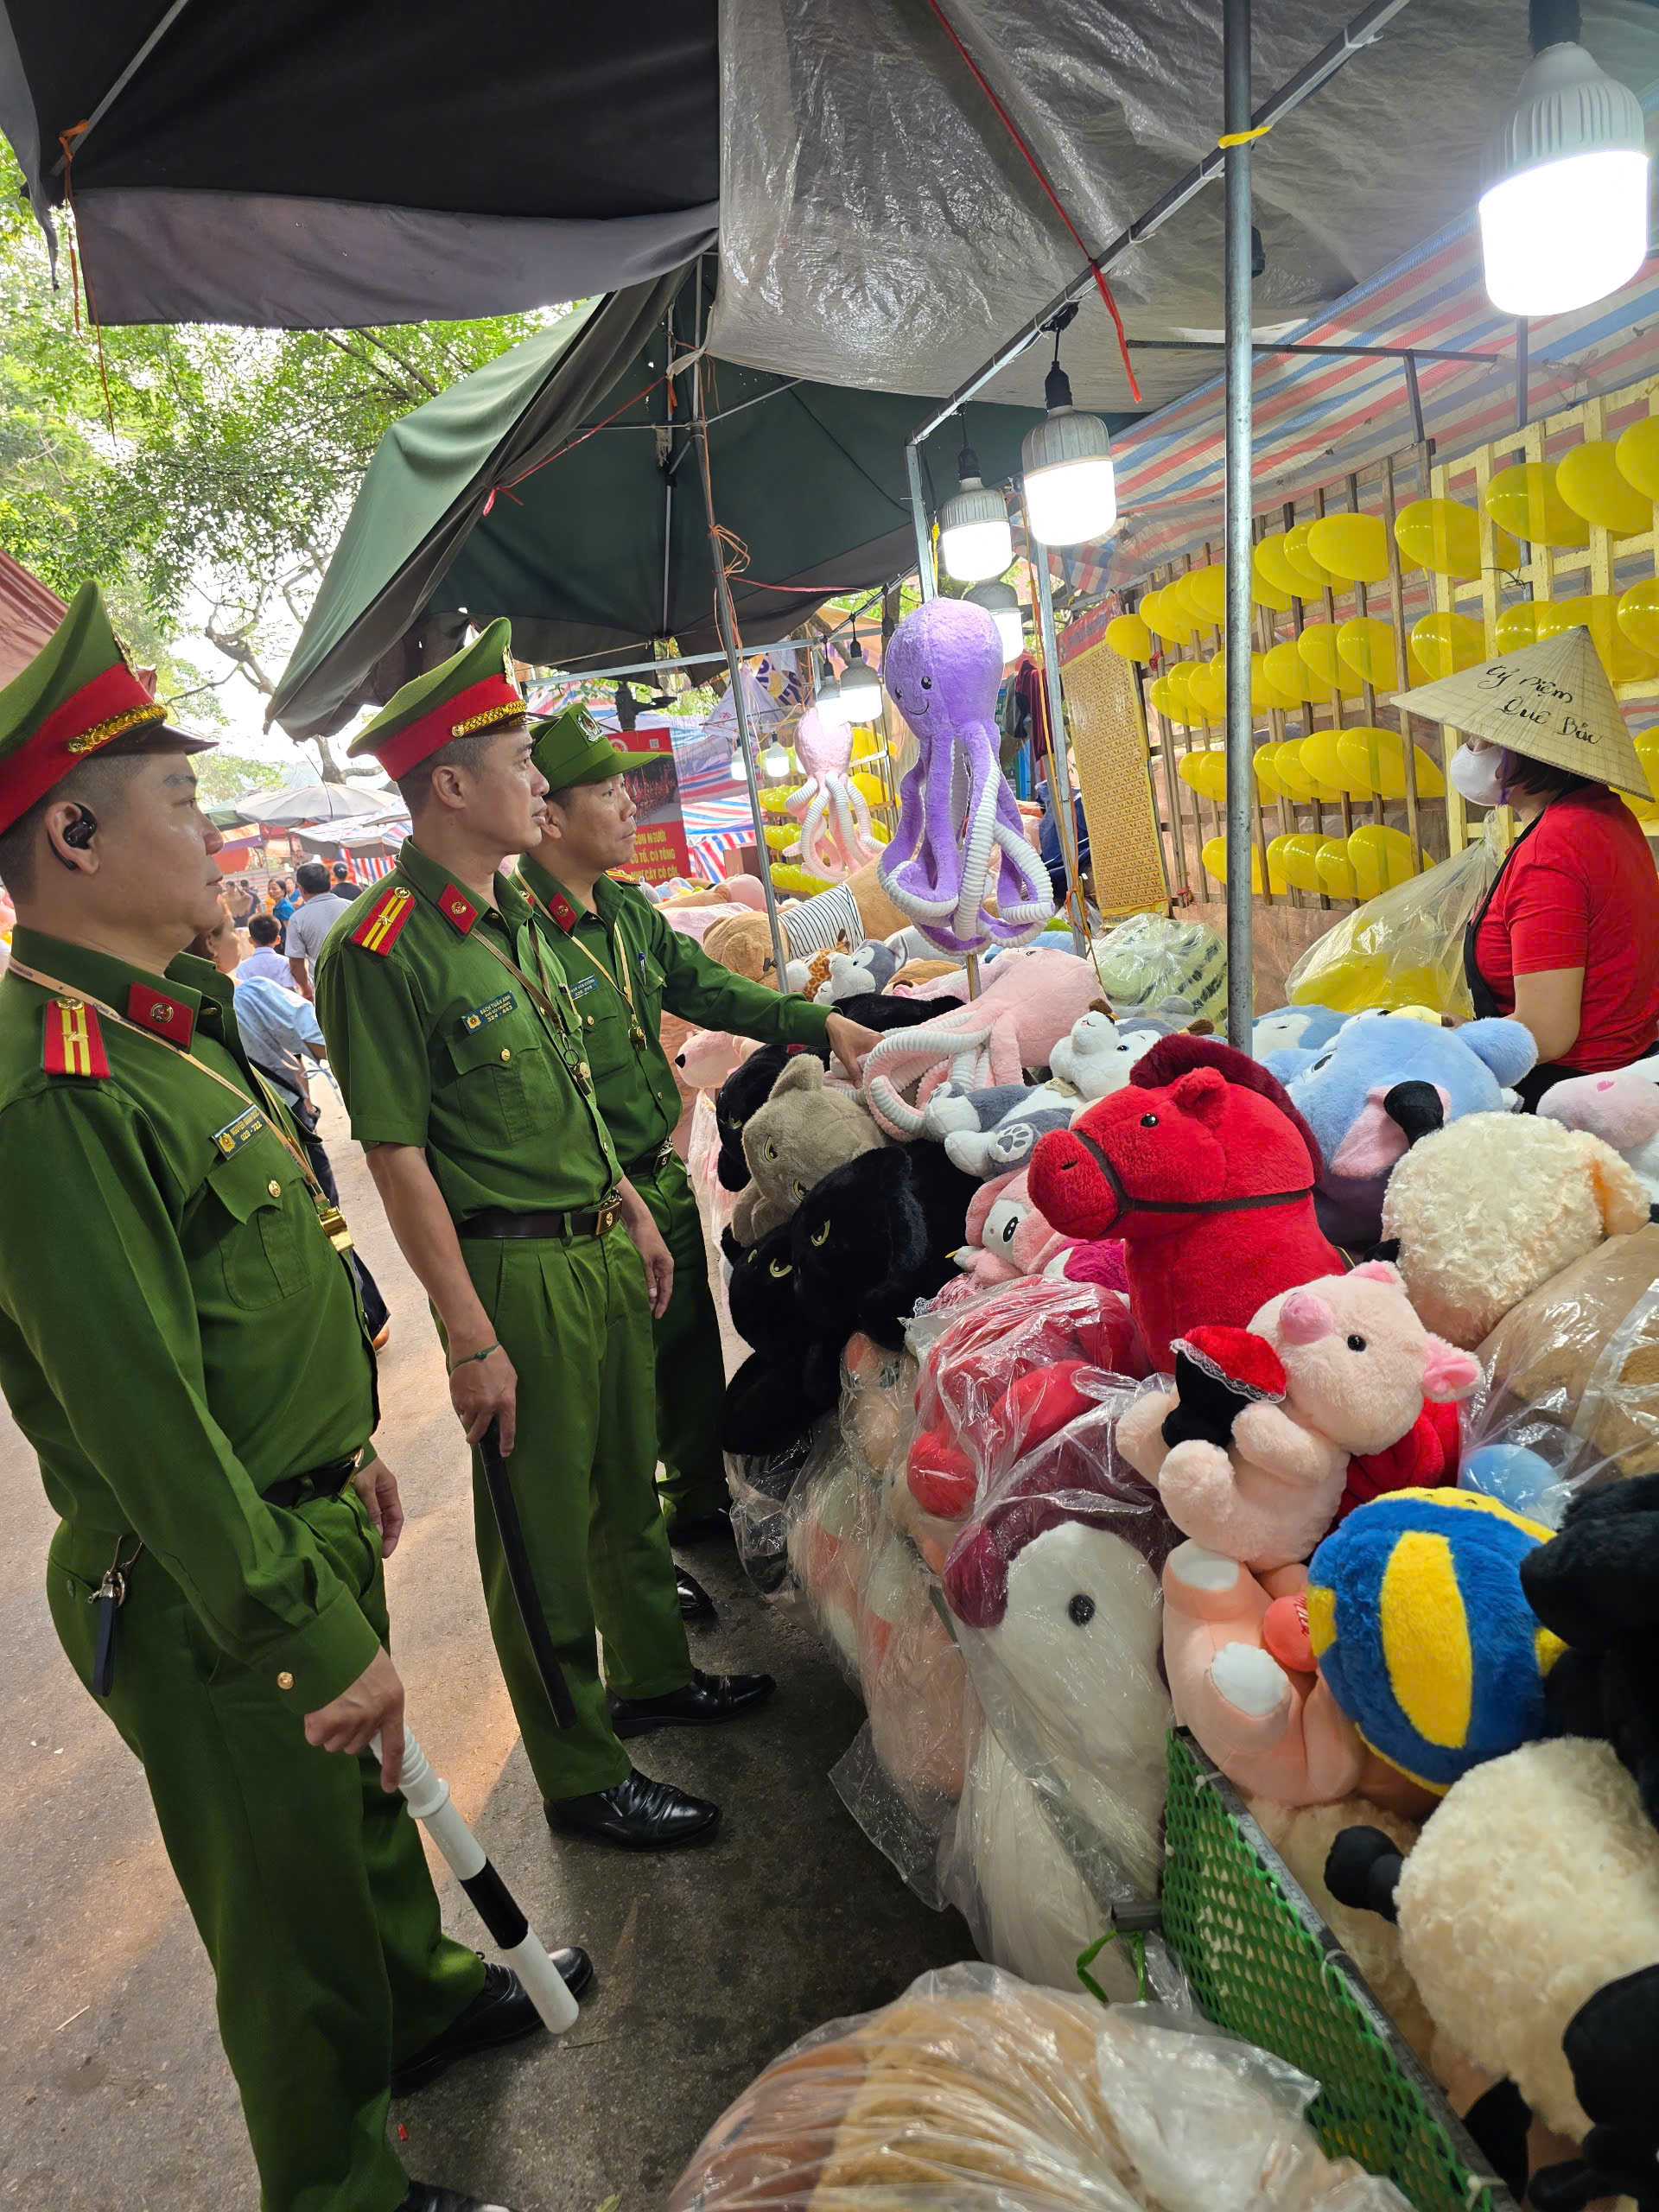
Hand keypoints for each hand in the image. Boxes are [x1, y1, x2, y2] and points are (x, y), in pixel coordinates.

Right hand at [306, 1647, 404, 1788]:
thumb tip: (366, 1717)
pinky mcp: (326, 1723)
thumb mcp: (378, 1672)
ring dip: (328, 1728)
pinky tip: (315, 1705)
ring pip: (334, 1744)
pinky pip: (315, 1737)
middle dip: (345, 1731)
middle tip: (339, 1704)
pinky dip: (312, 1725)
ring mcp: (351, 1721)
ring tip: (327, 1699)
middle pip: (355, 1745)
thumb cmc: (354, 1649)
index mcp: (392, 1702)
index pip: (395, 1745)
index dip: (392, 1768)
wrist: (331, 1638)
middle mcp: (374, 1717)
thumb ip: (376, 1697)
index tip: (390, 1786)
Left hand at [353, 1454, 404, 1557]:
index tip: (384, 1553)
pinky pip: (359, 1514)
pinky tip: (352, 1534)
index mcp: (388, 1489)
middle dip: (380, 1538)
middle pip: (384, 1521)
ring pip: (371, 1519)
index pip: (396, 1518)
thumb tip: (377, 1533)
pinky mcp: (352, 1496)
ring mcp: (366, 1495)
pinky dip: (358, 1525)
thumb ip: (372, 1509)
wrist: (338, 1448)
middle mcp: (379, 1494)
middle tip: (371, 1554)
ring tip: (362, 1547)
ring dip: (368, 1532)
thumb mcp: (366, 1486)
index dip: (392, 1537)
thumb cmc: (356, 1463)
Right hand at [449, 1336, 517, 1452]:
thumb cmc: (496, 1360)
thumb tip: (501, 1411)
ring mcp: (471, 1403)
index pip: (508, 1430)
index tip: (505, 1453)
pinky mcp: (458, 1398)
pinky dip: (461, 1407)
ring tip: (470, 1405)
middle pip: (479, 1432)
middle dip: (475, 1438)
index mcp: (505, 1402)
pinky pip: (459, 1410)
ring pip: (467, 1421)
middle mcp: (488, 1406)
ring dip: (468, 1418)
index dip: (506, 1444)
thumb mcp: (510, 1379)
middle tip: (472, 1439)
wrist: (474, 1346)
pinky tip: (464, 1394)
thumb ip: (506, 1398)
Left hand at [622, 1203, 674, 1317]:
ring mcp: (657, 1263)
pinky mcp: (649, 1259)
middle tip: (648, 1314)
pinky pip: (649, 1276)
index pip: (667, 1290)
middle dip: (656, 1301)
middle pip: (662, 1288)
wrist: (639, 1221)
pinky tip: (639, 1290)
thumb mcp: (644, 1260)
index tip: (657, 1316)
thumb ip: (648, 1278)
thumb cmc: (643, 1239)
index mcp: (667, 1266)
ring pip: (655, 1283)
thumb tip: (652, 1296)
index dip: (662, 1304)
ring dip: (650, 1293)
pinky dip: (646, 1284)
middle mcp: (664, 1266)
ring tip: (643, 1305)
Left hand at [826, 1014, 882, 1082]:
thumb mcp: (847, 1057)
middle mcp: (879, 1039)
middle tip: (873, 1080)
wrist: (832, 1024)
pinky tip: (866, 1067)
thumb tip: (860, 1086)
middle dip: (877, 1069)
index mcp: (877, 1041)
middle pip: (882, 1058)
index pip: (885, 1060)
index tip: (877, 1081)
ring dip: (873, 1064)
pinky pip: (873, 1052)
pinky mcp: (870, 1039)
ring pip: (877, 1055)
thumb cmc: (840, 1037)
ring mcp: (875, 1038)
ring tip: (869, 1075)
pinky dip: (870, 1059)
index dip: (881, 1072)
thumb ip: (854, 1072)